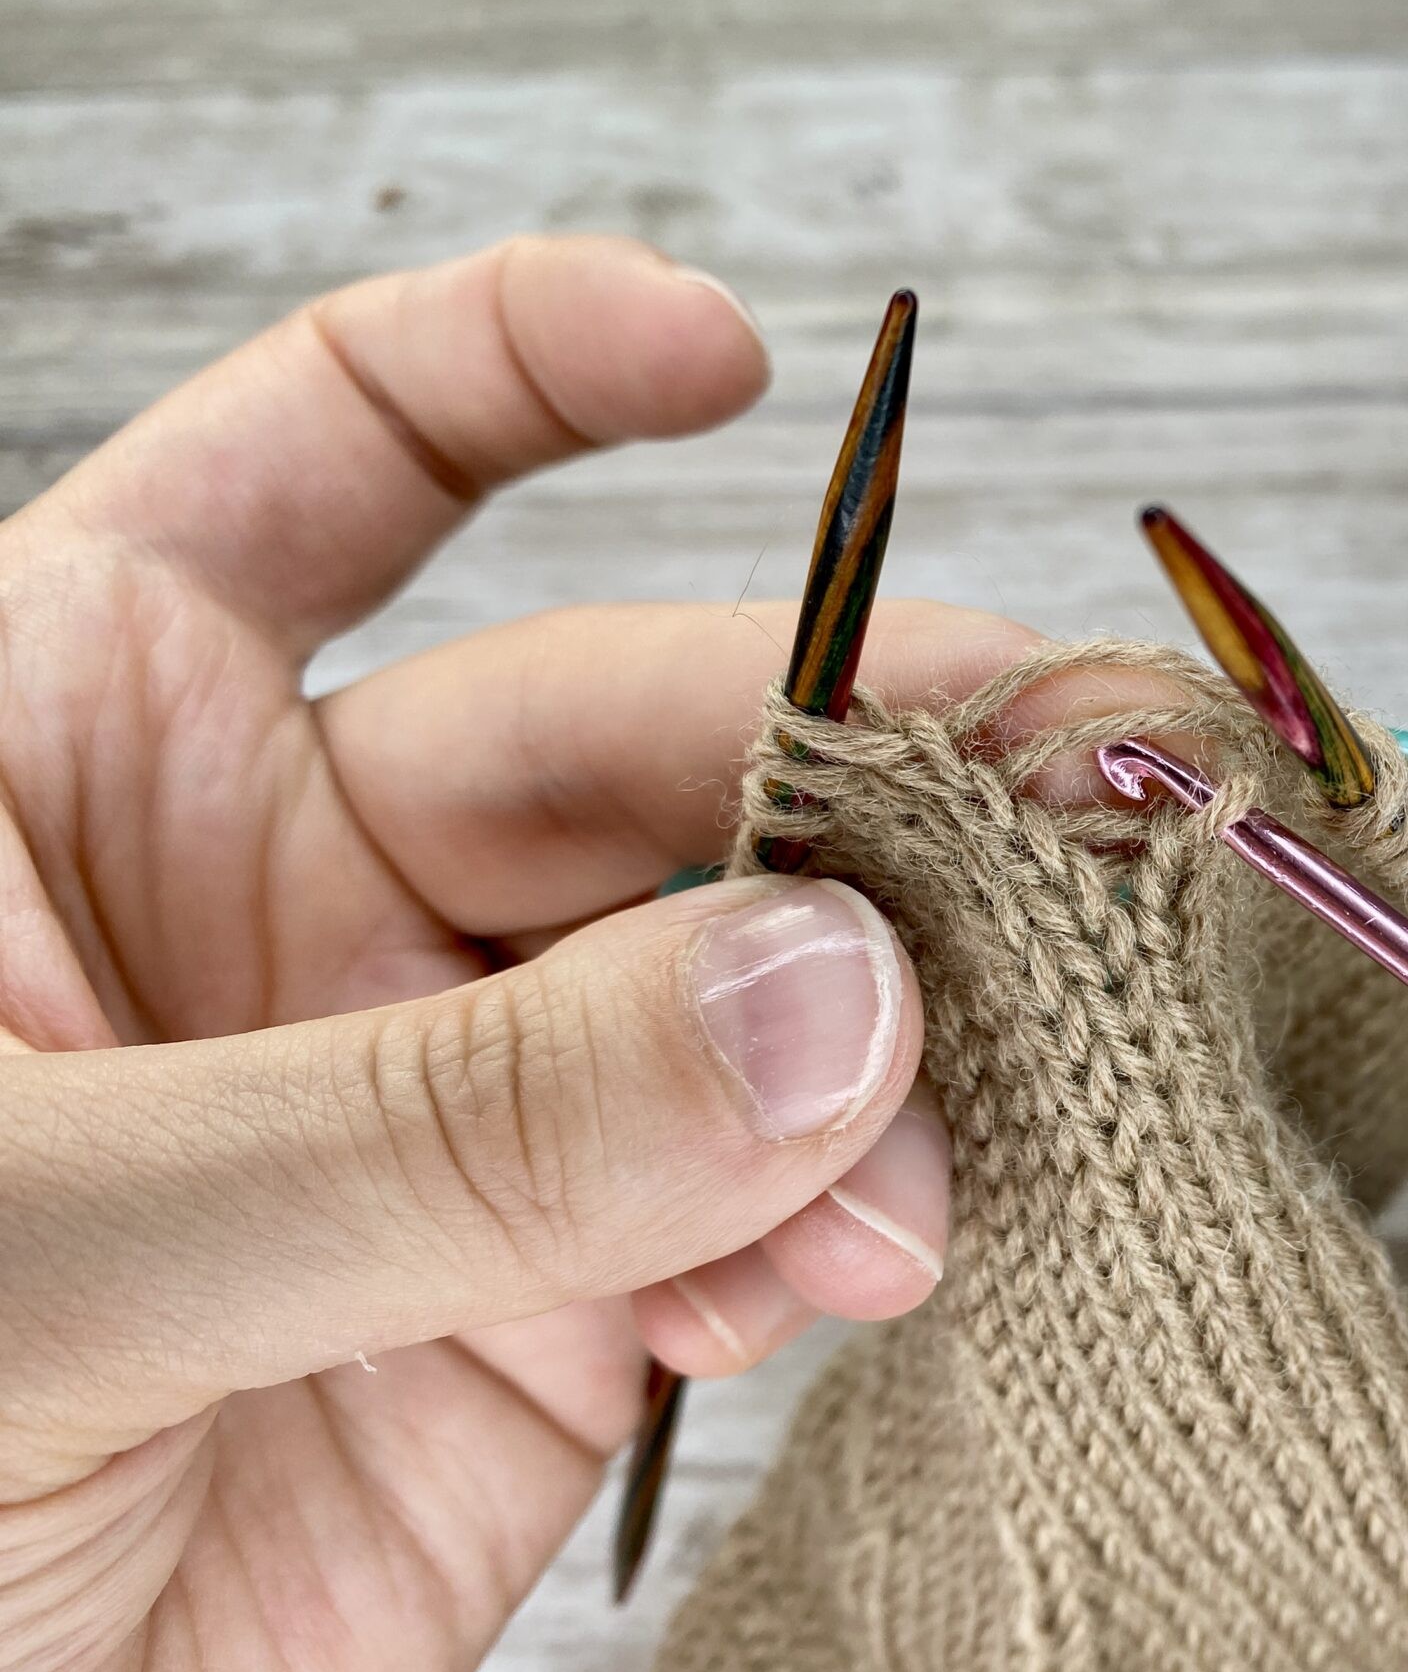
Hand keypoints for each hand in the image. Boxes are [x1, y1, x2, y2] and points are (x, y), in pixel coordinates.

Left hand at [0, 237, 1092, 1671]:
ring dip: (874, 1034)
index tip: (730, 357)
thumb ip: (431, 1123)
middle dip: (833, 768)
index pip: (322, 463)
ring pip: (739, 979)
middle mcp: (283, 900)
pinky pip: (766, 1209)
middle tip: (1041, 807)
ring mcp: (449, 1104)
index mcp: (68, 759)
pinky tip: (851, 1263)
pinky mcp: (564, 1314)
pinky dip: (841, 1223)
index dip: (522, 369)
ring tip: (943, 1129)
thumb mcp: (33, 1250)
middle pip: (626, 737)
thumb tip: (822, 996)